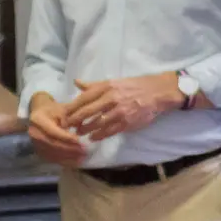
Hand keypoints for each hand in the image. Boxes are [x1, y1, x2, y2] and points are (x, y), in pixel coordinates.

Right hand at [28, 93, 86, 166]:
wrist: (40, 113)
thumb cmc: (53, 110)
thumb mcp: (62, 109)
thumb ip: (71, 119)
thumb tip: (80, 131)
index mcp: (38, 120)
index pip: (54, 132)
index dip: (67, 138)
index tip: (80, 142)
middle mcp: (34, 133)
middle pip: (53, 144)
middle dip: (70, 149)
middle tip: (84, 151)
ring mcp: (35, 143)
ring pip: (52, 154)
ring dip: (68, 157)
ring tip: (82, 158)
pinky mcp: (38, 150)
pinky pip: (51, 159)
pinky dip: (64, 161)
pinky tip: (75, 162)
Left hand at [66, 73, 186, 140]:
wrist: (157, 92)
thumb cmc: (133, 86)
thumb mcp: (113, 82)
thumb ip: (94, 85)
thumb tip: (76, 82)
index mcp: (106, 87)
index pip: (84, 98)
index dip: (72, 107)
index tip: (63, 114)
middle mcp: (111, 98)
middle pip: (87, 111)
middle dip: (75, 120)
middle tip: (66, 127)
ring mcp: (119, 111)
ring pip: (97, 122)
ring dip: (86, 129)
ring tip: (78, 133)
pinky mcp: (127, 122)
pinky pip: (109, 131)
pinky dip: (99, 135)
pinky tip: (93, 138)